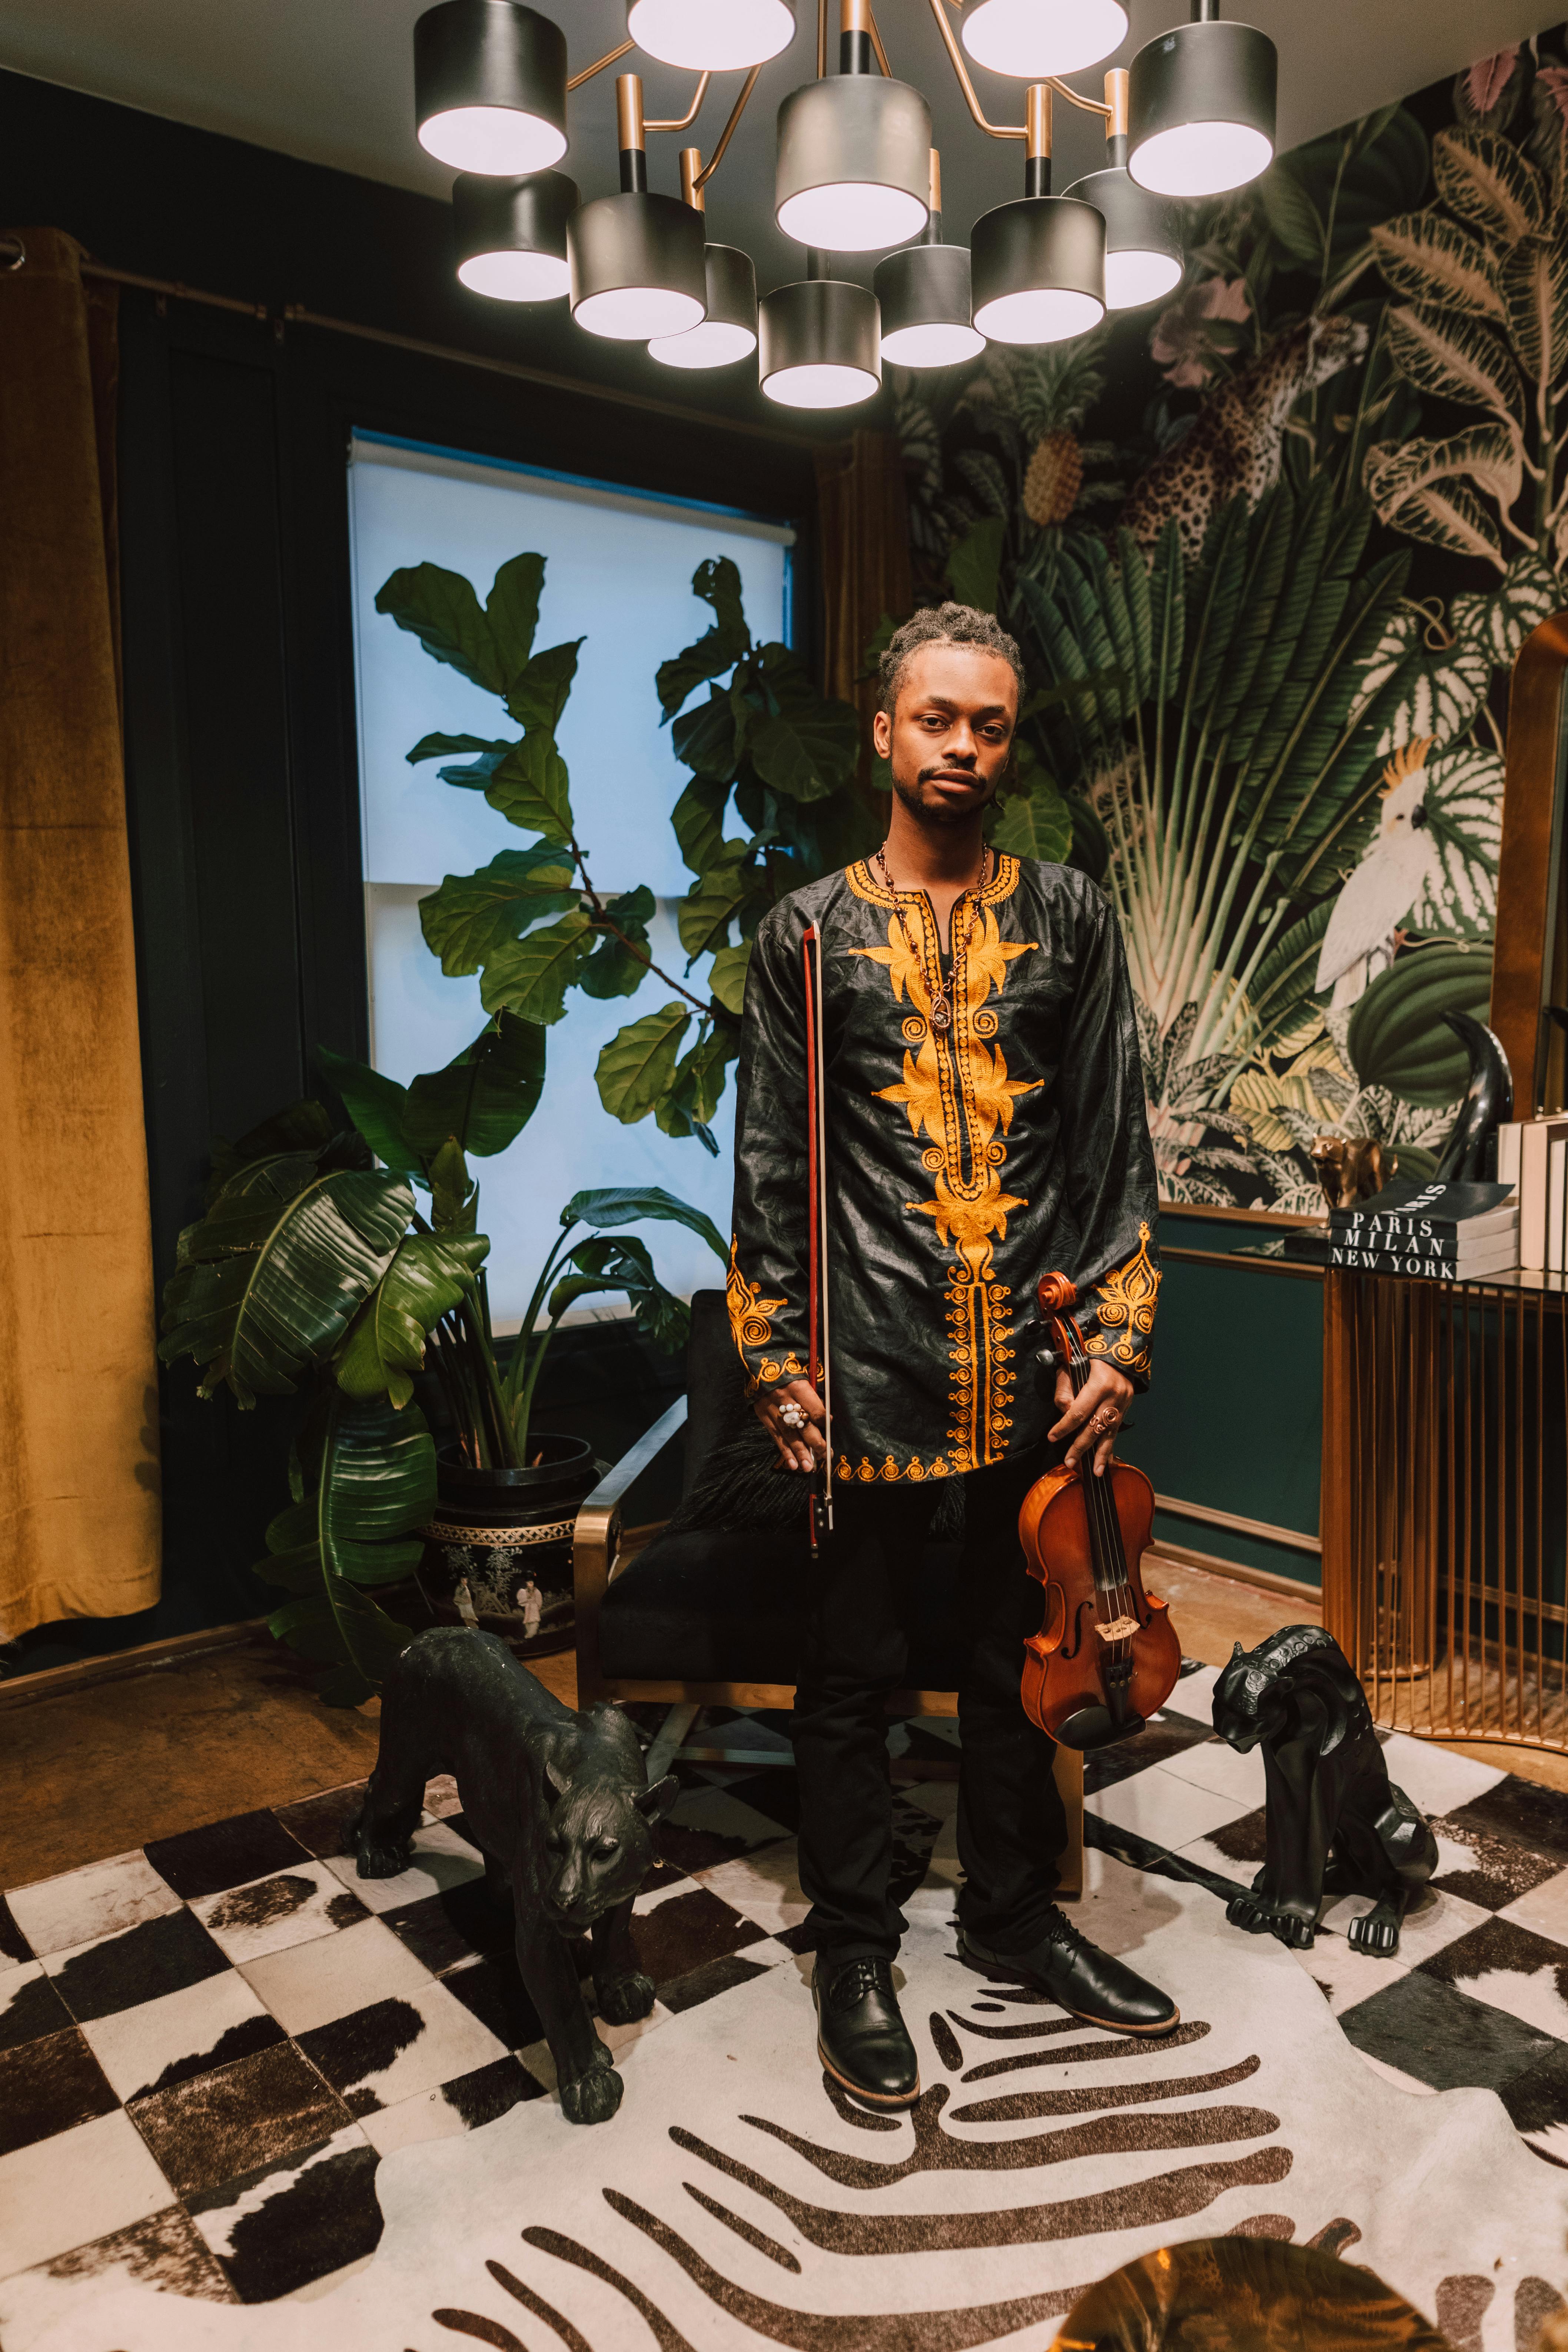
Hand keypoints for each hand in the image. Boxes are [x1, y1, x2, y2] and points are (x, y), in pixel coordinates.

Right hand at [753, 1377, 826, 1472]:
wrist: (763, 1364)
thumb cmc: (791, 1371)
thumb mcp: (806, 1376)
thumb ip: (815, 1397)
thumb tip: (826, 1419)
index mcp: (798, 1387)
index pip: (815, 1411)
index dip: (823, 1422)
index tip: (829, 1430)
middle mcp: (785, 1400)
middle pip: (803, 1426)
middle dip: (816, 1443)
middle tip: (825, 1457)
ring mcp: (772, 1409)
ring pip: (789, 1435)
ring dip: (800, 1453)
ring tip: (808, 1467)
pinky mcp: (763, 1415)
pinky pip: (776, 1436)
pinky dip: (785, 1451)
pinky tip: (792, 1464)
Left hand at [1050, 1362, 1133, 1478]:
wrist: (1120, 1351)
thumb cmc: (1090, 1357)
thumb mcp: (1071, 1366)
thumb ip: (1065, 1390)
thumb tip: (1064, 1414)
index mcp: (1099, 1384)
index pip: (1078, 1412)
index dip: (1064, 1427)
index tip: (1053, 1437)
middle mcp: (1114, 1396)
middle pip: (1095, 1427)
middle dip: (1081, 1447)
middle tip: (1069, 1462)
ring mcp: (1123, 1403)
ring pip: (1110, 1434)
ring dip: (1101, 1455)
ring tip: (1095, 1472)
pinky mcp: (1126, 1408)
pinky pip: (1115, 1431)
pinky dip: (1110, 1447)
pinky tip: (1106, 1461)